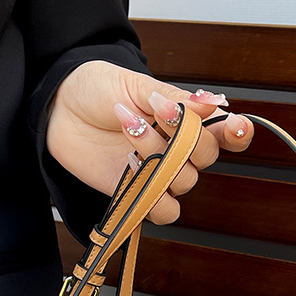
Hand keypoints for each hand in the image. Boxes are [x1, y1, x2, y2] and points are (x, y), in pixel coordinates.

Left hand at [46, 60, 253, 224]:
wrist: (59, 108)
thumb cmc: (98, 90)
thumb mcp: (136, 84)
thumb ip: (175, 99)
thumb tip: (214, 102)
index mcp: (186, 120)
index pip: (226, 135)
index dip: (237, 134)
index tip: (235, 125)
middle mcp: (178, 150)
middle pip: (207, 157)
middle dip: (184, 136)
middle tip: (156, 111)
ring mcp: (159, 174)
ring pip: (183, 182)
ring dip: (158, 155)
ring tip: (128, 128)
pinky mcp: (138, 195)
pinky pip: (164, 211)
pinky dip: (151, 194)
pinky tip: (129, 166)